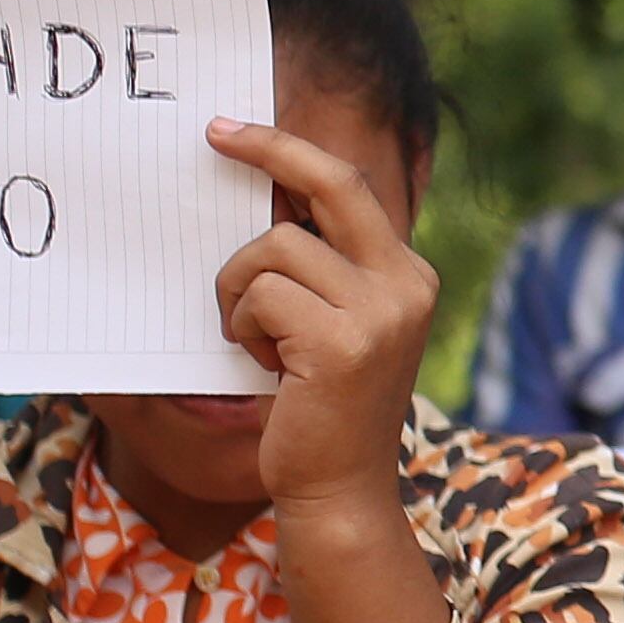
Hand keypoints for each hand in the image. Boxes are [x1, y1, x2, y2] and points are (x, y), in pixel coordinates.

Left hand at [207, 120, 441, 517]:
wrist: (340, 491)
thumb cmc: (320, 408)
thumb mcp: (333, 322)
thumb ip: (319, 264)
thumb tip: (264, 191)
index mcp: (407, 274)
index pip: (349, 186)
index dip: (290, 149)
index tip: (234, 130)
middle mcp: (406, 284)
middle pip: (331, 183)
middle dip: (269, 148)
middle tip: (215, 134)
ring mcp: (380, 313)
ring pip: (274, 247)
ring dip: (239, 289)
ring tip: (254, 338)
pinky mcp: (342, 343)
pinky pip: (260, 295)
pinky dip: (242, 324)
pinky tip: (263, 364)